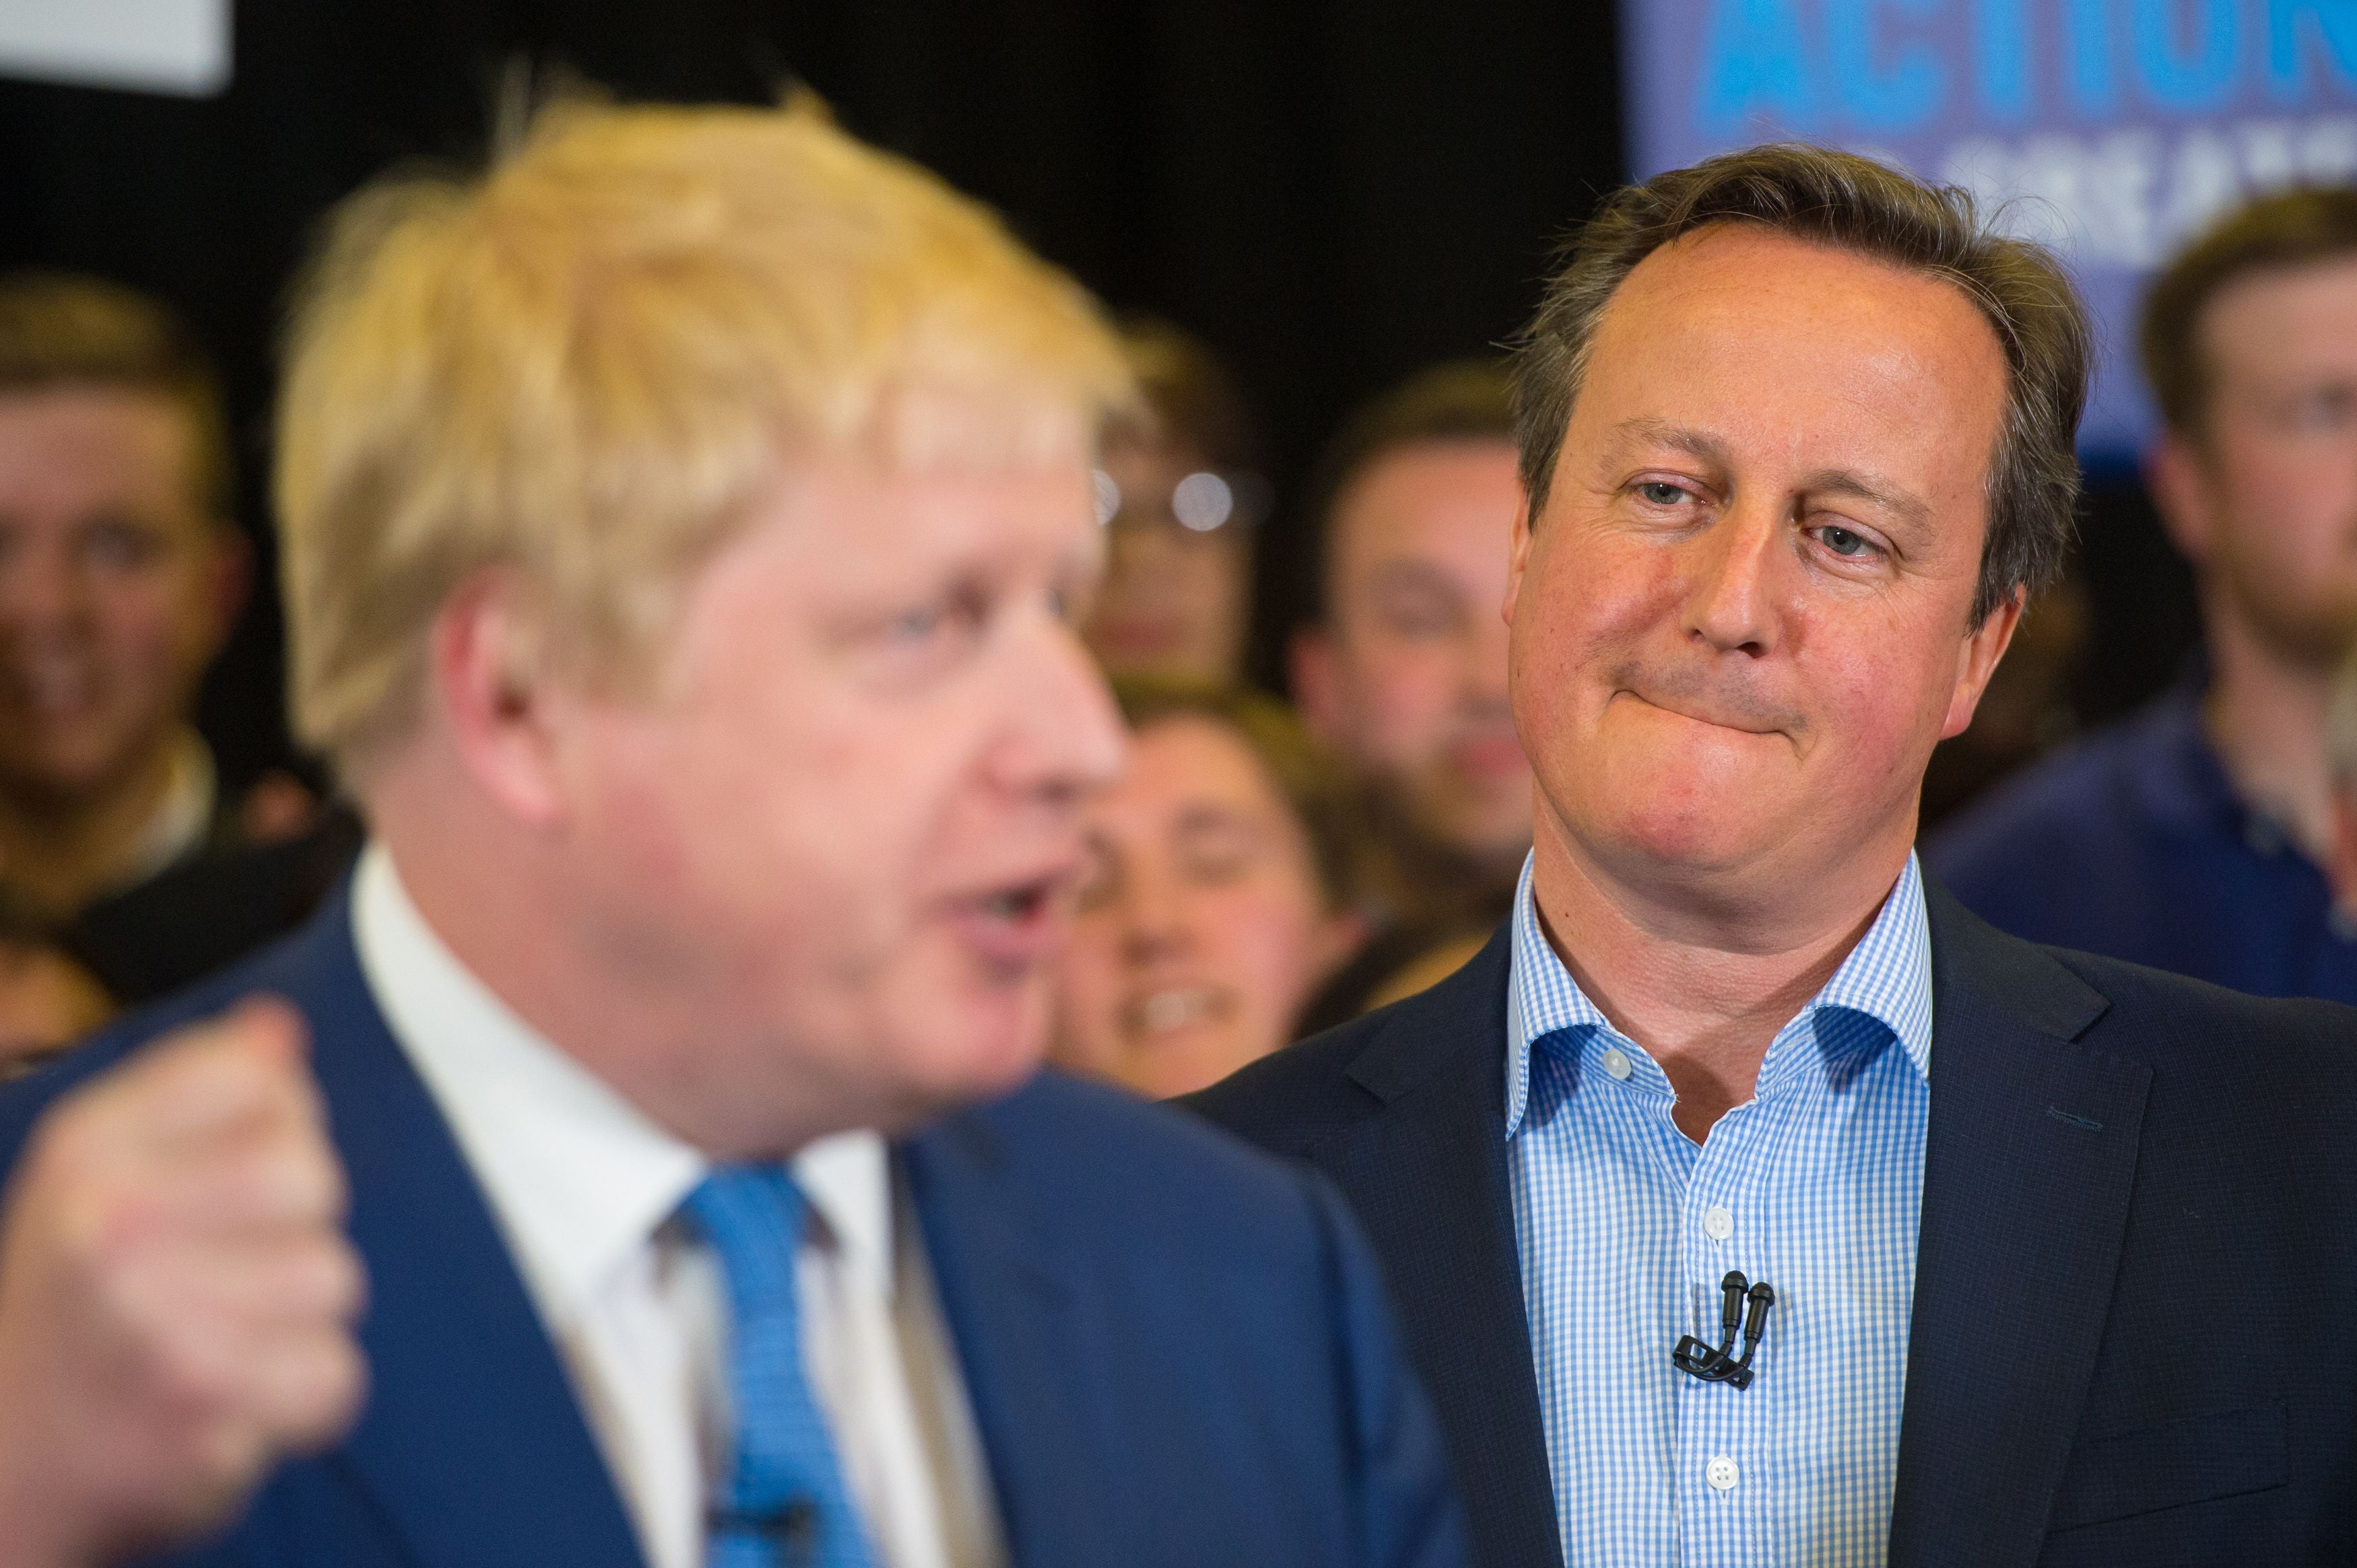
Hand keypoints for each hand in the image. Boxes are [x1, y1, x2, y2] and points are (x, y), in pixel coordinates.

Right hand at [0, 999, 366, 1566]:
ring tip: (218, 1338)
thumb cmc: (78, 1301)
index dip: (275, 1124)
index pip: (261, 1078)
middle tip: (222, 1270)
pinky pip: (335, 1373)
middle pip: (313, 1174)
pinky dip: (301, 1395)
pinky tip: (234, 1397)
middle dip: (295, 1223)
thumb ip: (201, 1088)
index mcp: (88, 1150)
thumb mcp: (103, 1173)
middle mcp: (110, 1226)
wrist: (8, 1459)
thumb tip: (281, 1029)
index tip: (220, 1177)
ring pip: (334, 1278)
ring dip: (296, 1317)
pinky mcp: (203, 1409)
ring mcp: (153, 1321)